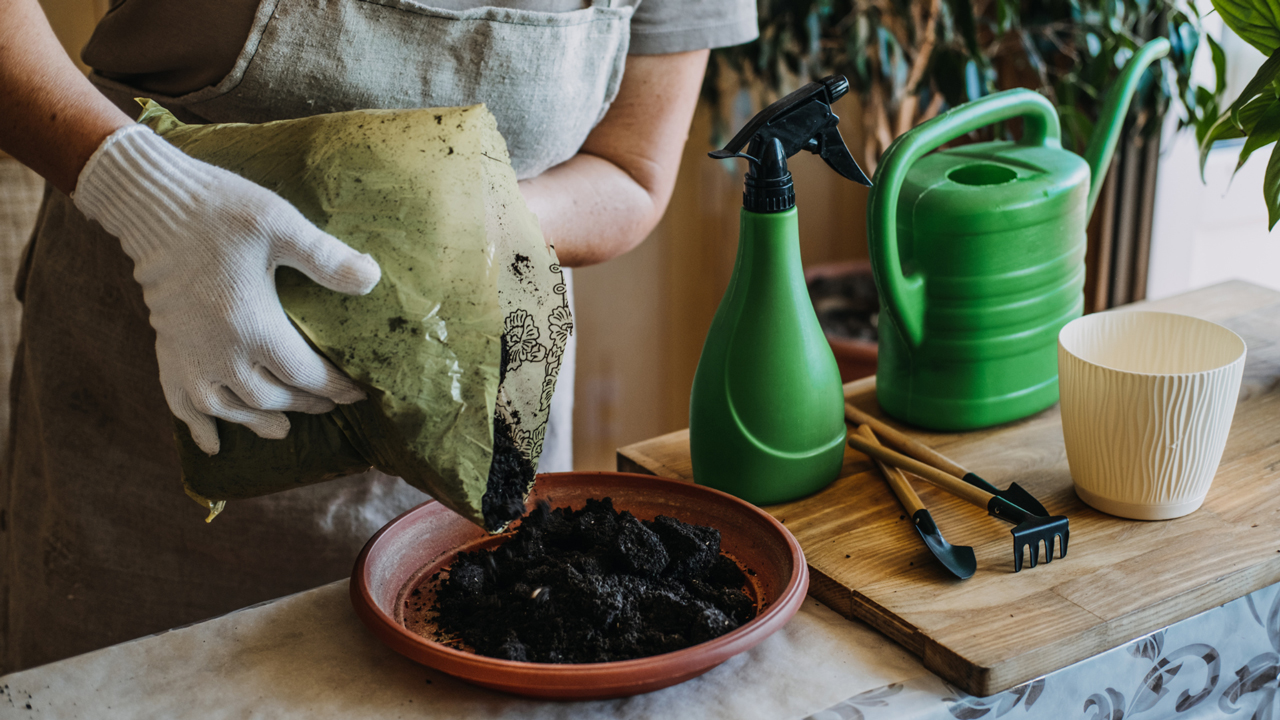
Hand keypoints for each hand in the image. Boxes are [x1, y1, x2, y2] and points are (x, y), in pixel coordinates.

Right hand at [73, 124, 380, 453]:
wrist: (154, 207)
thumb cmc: (222, 212)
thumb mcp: (281, 226)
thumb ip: (327, 258)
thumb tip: (374, 278)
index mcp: (253, 327)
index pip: (305, 375)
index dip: (336, 388)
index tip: (358, 393)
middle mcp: (219, 353)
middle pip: (270, 398)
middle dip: (304, 404)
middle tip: (329, 405)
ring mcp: (189, 357)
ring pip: (229, 409)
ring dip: (258, 422)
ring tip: (283, 430)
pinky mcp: (167, 350)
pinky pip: (180, 403)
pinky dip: (198, 426)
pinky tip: (212, 444)